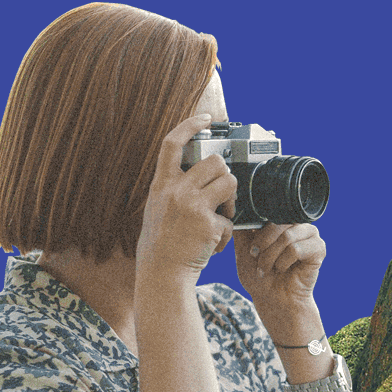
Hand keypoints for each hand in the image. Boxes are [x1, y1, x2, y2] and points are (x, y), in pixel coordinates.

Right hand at [136, 114, 236, 283]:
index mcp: (161, 184)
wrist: (162, 272)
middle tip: (222, 194)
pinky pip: (230, 219)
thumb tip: (200, 173)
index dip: (189, 125)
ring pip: (229, 182)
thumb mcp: (159, 208)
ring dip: (231, 201)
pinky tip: (213, 244)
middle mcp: (175, 190)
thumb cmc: (163, 243)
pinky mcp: (208, 222)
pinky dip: (226, 234)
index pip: (172, 143)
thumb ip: (175, 189)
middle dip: (225, 175)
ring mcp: (192, 205)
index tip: (205, 119)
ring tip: (221, 217)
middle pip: (214, 161)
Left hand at [234, 222, 326, 309]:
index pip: (269, 213)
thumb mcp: (243, 250)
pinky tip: (284, 270)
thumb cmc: (259, 276)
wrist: (273, 300)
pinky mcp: (319, 249)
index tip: (252, 251)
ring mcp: (310, 235)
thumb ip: (242, 230)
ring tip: (270, 269)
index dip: (258, 233)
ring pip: (287, 237)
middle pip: (278, 223)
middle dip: (264, 247)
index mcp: (281, 221)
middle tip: (260, 263)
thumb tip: (240, 212)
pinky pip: (297, 249)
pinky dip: (284, 262)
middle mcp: (297, 224)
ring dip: (272, 257)